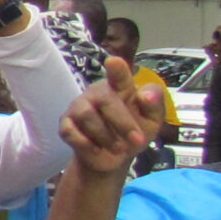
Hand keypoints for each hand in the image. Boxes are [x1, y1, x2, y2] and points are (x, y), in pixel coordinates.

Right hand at [58, 56, 163, 174]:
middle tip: (137, 141)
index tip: (113, 62)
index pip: (118, 75)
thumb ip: (154, 105)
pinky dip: (85, 143)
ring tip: (118, 148)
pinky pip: (70, 131)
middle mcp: (97, 93)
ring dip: (105, 136)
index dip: (116, 69)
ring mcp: (78, 107)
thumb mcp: (152, 120)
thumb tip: (146, 96)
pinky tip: (97, 149)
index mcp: (120, 87)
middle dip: (123, 123)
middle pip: (105, 100)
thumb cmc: (134, 131)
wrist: (113, 158)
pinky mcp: (66, 124)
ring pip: (86, 115)